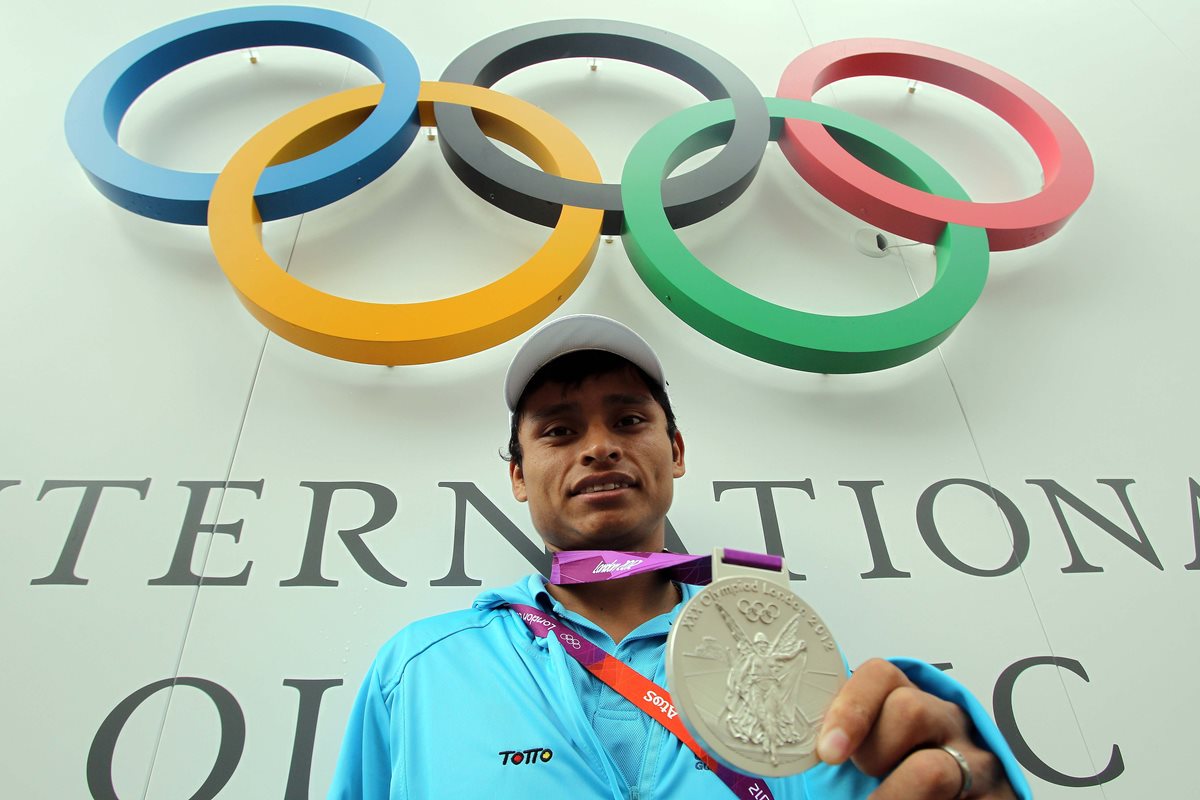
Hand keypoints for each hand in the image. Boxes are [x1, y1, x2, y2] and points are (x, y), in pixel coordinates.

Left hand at [816, 659, 1015, 799]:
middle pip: (910, 710)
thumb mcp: (862, 754)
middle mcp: (947, 722)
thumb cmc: (890, 780)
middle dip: (875, 751)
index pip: (880, 676)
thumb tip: (773, 758)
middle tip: (864, 779)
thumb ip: (831, 744)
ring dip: (896, 795)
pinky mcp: (999, 797)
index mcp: (905, 699)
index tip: (828, 753)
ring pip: (933, 769)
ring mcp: (977, 760)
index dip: (851, 709)